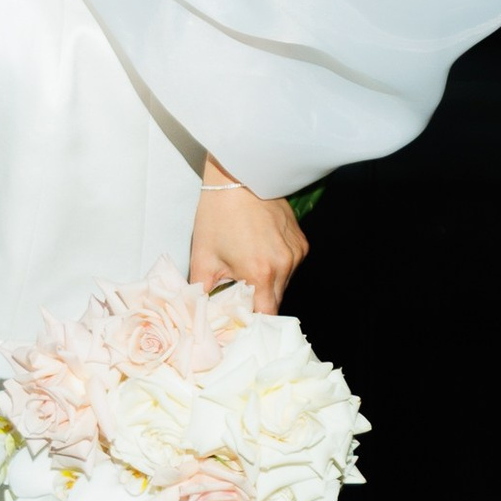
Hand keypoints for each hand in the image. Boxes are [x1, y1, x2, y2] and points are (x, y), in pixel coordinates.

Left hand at [189, 157, 308, 314]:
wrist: (238, 177)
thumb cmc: (218, 214)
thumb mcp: (202, 257)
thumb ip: (201, 293)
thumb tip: (199, 315)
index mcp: (259, 273)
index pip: (265, 316)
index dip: (252, 323)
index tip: (240, 323)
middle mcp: (284, 266)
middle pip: (275, 302)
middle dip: (258, 304)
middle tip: (238, 296)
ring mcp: (296, 253)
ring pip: (283, 285)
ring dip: (267, 285)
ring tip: (247, 269)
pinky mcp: (301, 242)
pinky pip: (290, 267)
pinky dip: (277, 268)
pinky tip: (259, 253)